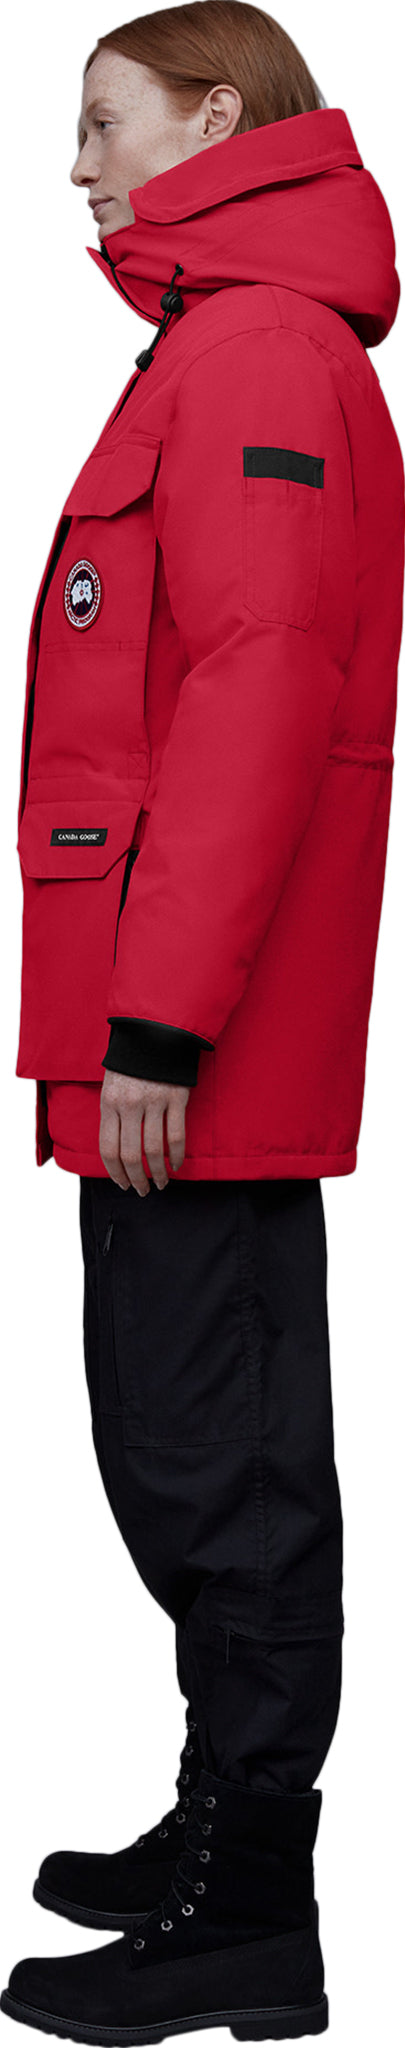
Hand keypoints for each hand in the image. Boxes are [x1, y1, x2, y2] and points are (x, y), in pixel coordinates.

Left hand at [99, 1070, 189, 1193]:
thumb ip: (113, 1114)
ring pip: (154, 1150)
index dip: (115, 1172)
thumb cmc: (132, 1063)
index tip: (122, 1184)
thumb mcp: (111, 1085)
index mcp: (109, 1102)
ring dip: (158, 1173)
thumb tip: (117, 1149)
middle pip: (131, 1155)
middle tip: (142, 1191)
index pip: (108, 1148)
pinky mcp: (176, 1098)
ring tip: (161, 1183)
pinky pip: (176, 1136)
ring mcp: (154, 1101)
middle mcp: (129, 1104)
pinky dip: (177, 1156)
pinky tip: (176, 1165)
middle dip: (136, 1179)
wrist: (154, 1031)